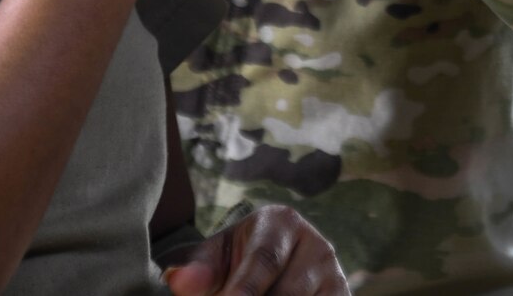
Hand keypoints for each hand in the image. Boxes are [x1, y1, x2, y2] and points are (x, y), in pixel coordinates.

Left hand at [163, 205, 347, 295]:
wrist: (271, 262)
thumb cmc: (237, 259)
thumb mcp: (215, 256)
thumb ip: (197, 269)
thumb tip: (177, 282)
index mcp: (282, 222)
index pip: (265, 259)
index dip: (245, 288)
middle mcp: (317, 246)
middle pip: (286, 293)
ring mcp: (335, 276)